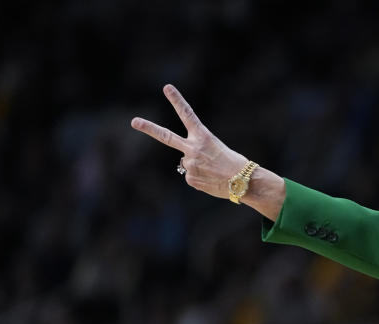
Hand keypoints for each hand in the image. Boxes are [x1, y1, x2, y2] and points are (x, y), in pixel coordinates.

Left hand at [131, 85, 247, 198]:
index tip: (167, 88)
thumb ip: (197, 152)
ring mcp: (190, 164)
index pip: (187, 114)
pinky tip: (212, 180)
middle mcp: (193, 148)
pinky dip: (201, 179)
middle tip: (134, 121)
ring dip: (199, 167)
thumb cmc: (235, 164)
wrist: (244, 182)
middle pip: (166, 137)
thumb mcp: (217, 150)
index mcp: (203, 136)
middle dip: (149, 128)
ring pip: (188, 163)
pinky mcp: (190, 178)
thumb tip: (184, 162)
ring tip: (214, 172)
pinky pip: (192, 177)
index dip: (176, 100)